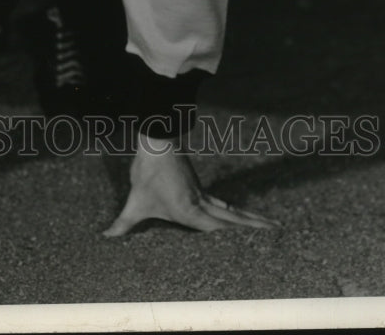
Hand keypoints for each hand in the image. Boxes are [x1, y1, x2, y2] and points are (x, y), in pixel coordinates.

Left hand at [103, 133, 277, 235]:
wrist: (155, 141)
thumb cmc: (147, 171)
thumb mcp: (135, 201)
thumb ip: (123, 222)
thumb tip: (106, 236)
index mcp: (191, 211)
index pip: (218, 229)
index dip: (238, 237)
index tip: (261, 242)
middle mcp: (201, 203)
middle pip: (233, 217)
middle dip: (254, 225)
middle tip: (277, 228)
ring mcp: (201, 193)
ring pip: (229, 208)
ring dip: (247, 216)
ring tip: (266, 224)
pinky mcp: (197, 185)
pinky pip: (220, 201)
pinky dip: (232, 209)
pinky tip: (234, 213)